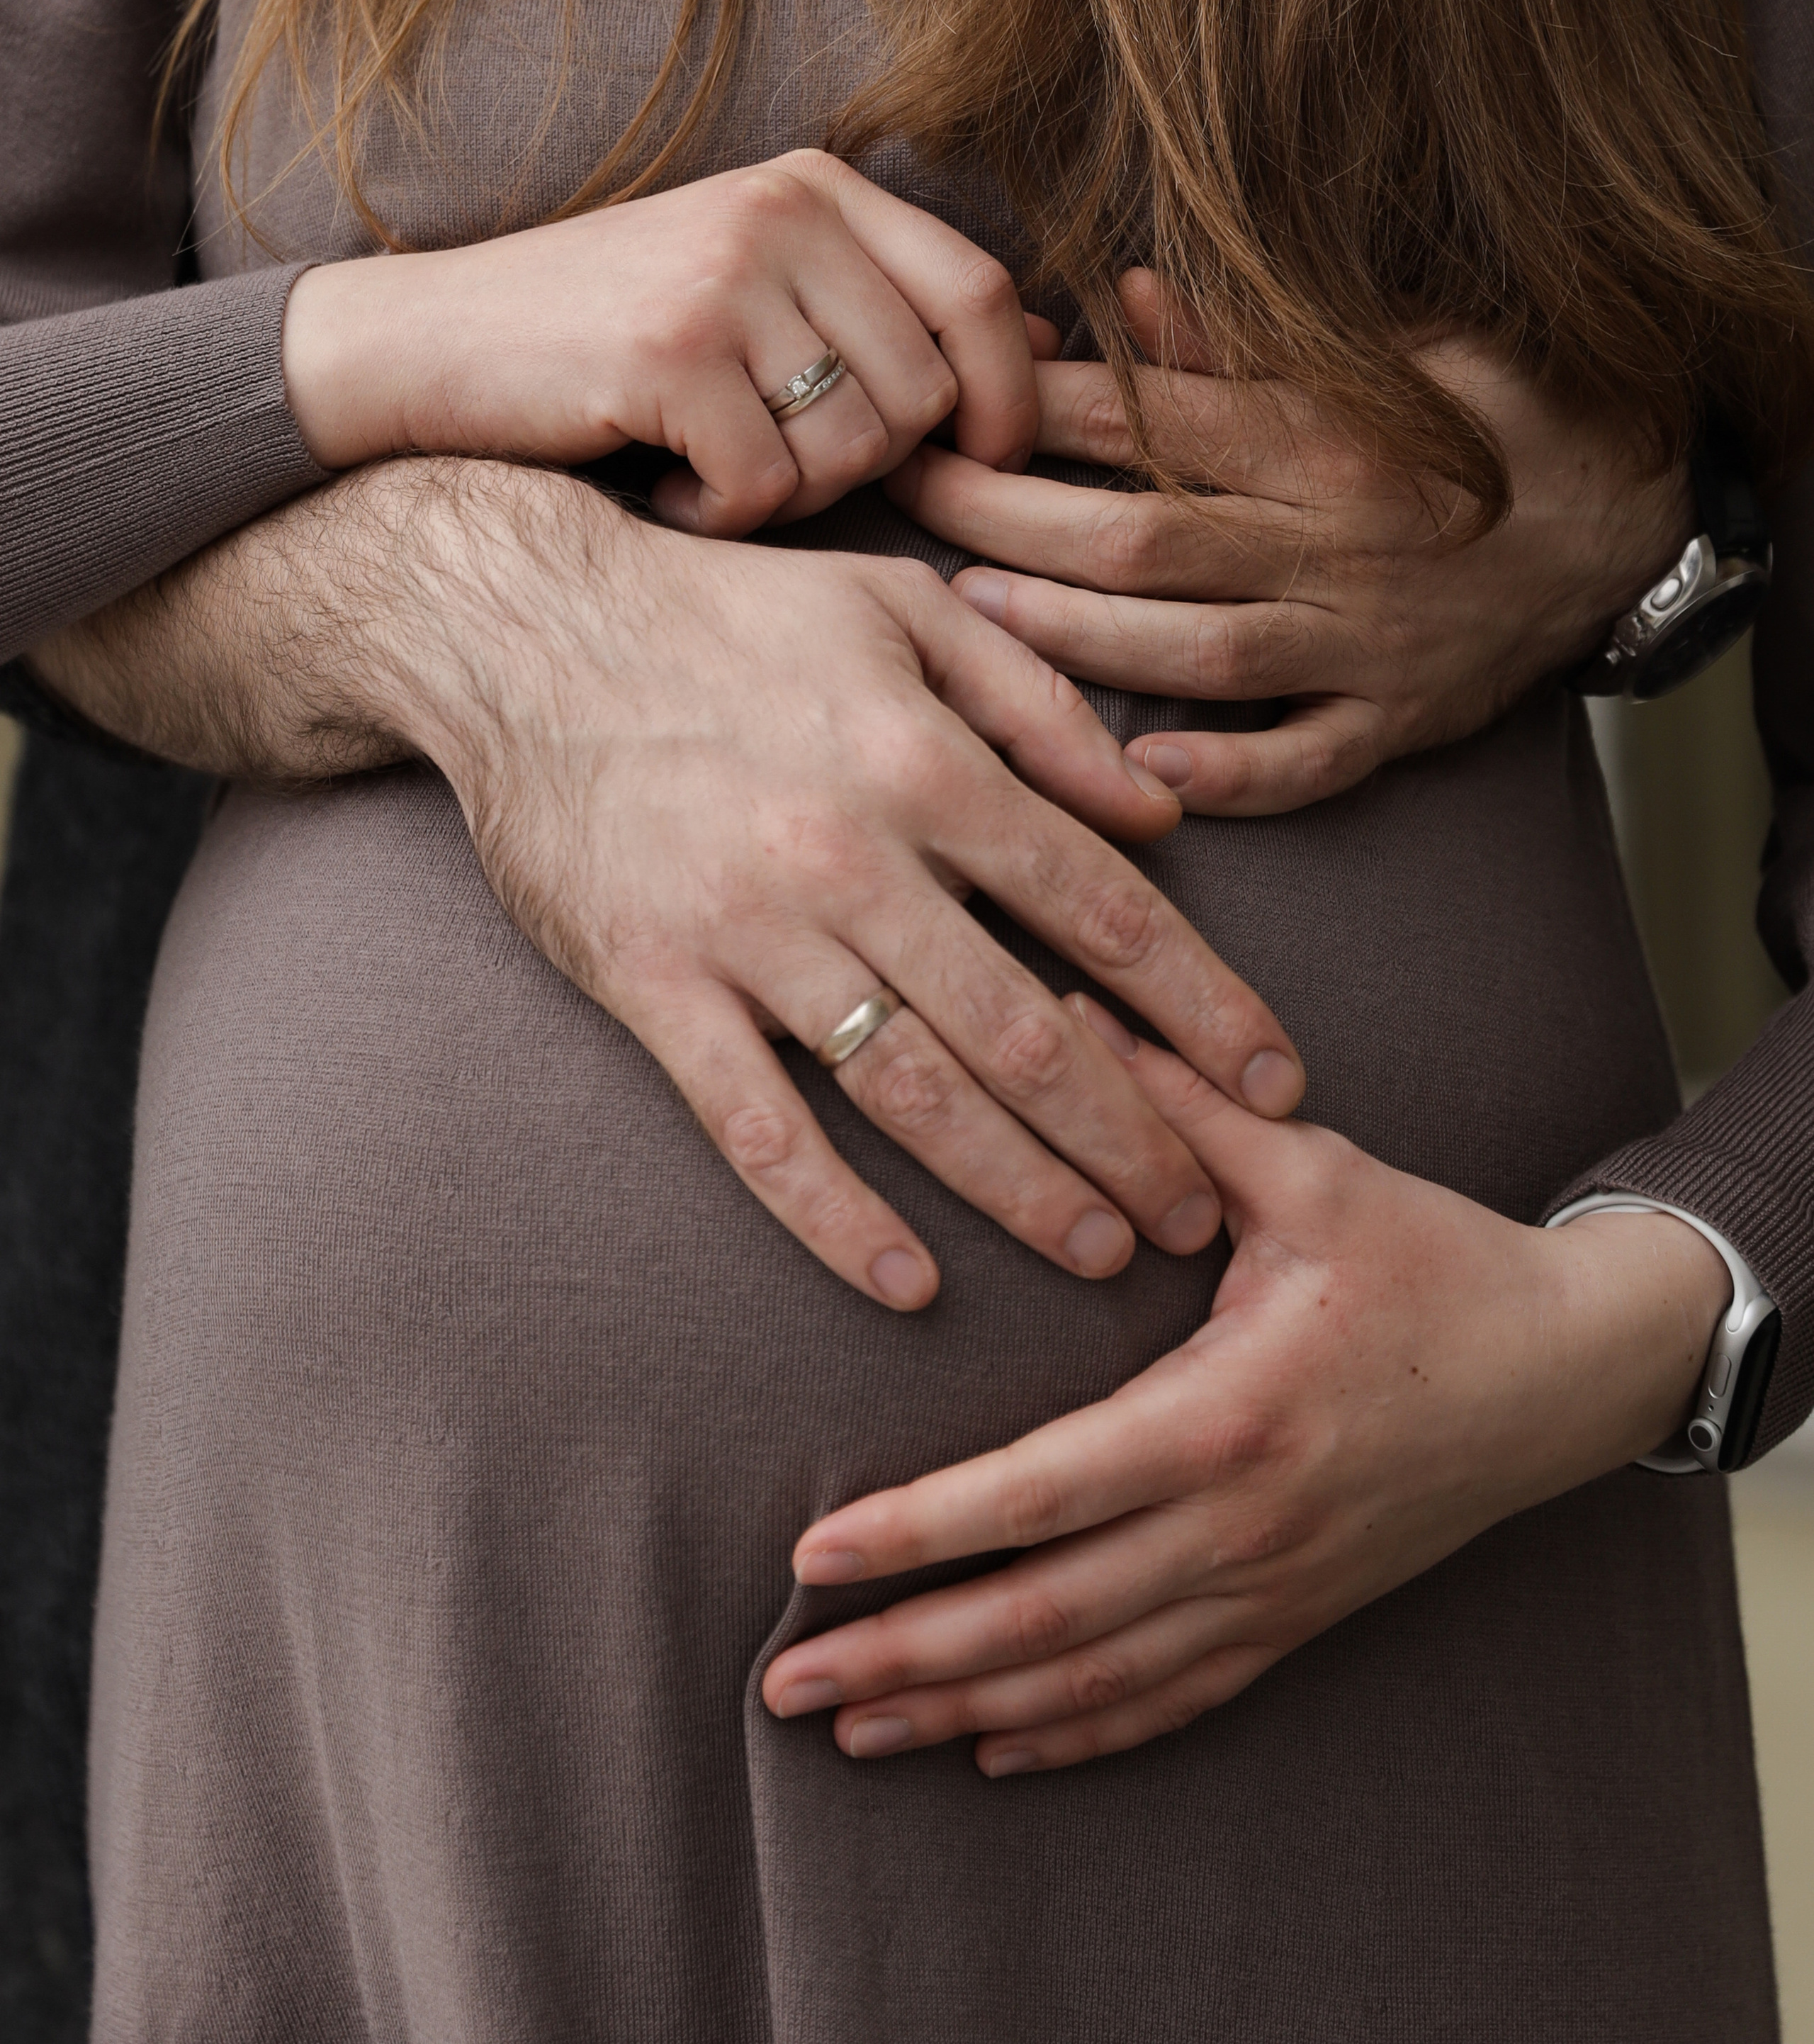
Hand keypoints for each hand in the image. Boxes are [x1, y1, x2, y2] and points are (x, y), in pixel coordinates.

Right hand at [282, 149, 1051, 535]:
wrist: (421, 347)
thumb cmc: (601, 339)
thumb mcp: (754, 286)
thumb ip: (885, 303)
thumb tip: (1051, 343)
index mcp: (816, 187)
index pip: (983, 292)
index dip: (1009, 396)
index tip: (980, 461)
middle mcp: (781, 212)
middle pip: (926, 391)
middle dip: (870, 465)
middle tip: (776, 465)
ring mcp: (724, 277)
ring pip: (856, 448)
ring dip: (793, 493)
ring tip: (714, 465)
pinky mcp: (669, 352)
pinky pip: (769, 486)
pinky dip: (726, 515)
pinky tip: (669, 487)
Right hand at [388, 474, 1303, 1306]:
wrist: (518, 625)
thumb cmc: (726, 611)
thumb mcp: (903, 607)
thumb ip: (1038, 705)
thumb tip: (1154, 816)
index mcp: (927, 761)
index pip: (1104, 910)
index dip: (1205, 1009)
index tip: (1277, 1087)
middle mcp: (853, 856)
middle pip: (1029, 1029)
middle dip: (1135, 1134)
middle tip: (1202, 1217)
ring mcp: (748, 931)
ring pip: (915, 1094)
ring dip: (1020, 1188)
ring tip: (1100, 1252)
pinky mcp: (652, 985)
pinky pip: (757, 1128)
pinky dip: (835, 1217)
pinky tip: (909, 1283)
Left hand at [762, 1000, 1727, 1767]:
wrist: (1570, 1369)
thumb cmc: (1433, 1260)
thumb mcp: (1316, 1170)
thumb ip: (1184, 1102)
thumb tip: (1068, 1006)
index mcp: (1228, 1413)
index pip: (1041, 1493)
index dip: (920, 1534)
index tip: (813, 1558)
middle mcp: (1242, 1523)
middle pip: (1046, 1620)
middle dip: (907, 1655)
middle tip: (783, 1687)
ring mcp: (1273, 1586)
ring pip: (1095, 1680)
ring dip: (966, 1712)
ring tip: (853, 1727)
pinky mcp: (1298, 1615)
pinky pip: (1173, 1698)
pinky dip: (1079, 1735)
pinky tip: (995, 1751)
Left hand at [889, 271, 1693, 812]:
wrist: (1632, 513)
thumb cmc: (1487, 416)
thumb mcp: (1387, 349)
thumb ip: (1251, 338)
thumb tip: (1131, 296)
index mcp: (1325, 434)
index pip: (1149, 419)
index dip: (1031, 411)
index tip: (942, 402)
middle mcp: (1336, 540)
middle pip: (1141, 534)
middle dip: (1008, 516)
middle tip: (908, 496)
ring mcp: (1367, 640)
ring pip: (1200, 651)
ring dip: (1078, 641)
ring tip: (973, 617)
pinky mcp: (1400, 720)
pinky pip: (1307, 762)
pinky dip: (1229, 775)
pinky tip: (1142, 776)